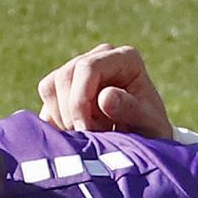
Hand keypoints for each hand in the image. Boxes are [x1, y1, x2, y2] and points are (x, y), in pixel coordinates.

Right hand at [37, 45, 175, 137]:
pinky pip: (47, 103)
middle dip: (71, 113)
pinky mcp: (64, 88)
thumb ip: (131, 110)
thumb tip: (105, 97)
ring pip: (50, 88)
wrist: (145, 140)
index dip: (80, 100)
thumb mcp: (150, 124)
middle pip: (64, 76)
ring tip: (90, 136)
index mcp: (124, 59)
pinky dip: (57, 124)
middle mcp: (99, 57)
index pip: (87, 68)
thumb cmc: (151, 130)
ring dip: (64, 119)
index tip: (86, 130)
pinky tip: (78, 137)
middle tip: (89, 138)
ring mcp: (79, 70)